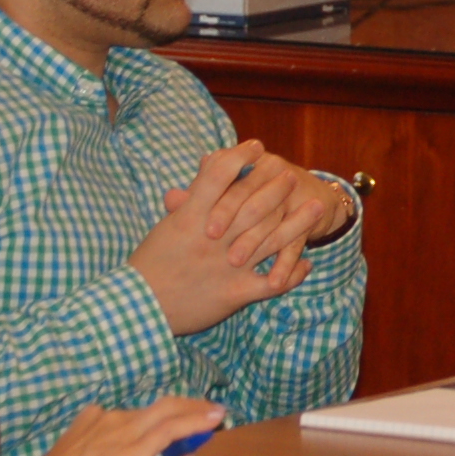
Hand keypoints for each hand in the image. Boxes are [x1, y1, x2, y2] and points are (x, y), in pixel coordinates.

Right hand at [130, 142, 328, 332]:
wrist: (138, 308)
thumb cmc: (150, 264)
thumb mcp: (167, 226)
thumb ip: (191, 197)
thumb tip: (208, 164)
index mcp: (191, 217)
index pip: (220, 176)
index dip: (240, 157)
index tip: (256, 147)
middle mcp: (213, 238)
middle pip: (254, 205)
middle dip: (276, 188)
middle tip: (292, 175)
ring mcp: (227, 266)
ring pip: (271, 240)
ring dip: (297, 223)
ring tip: (316, 207)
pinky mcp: (235, 293)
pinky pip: (272, 283)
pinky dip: (291, 273)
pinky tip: (307, 264)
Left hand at [169, 141, 350, 268]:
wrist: (304, 192)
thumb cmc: (250, 193)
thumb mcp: (226, 190)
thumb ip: (199, 193)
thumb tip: (170, 198)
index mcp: (250, 164)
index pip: (232, 182)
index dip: (219, 206)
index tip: (205, 230)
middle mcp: (273, 174)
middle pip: (253, 201)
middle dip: (235, 225)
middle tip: (218, 247)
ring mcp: (292, 196)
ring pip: (273, 221)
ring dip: (254, 244)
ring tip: (236, 264)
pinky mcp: (308, 217)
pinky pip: (296, 242)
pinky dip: (286, 264)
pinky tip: (273, 282)